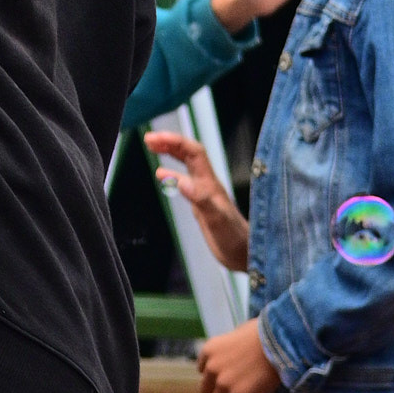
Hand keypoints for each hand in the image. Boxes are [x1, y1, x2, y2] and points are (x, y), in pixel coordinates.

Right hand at [148, 130, 250, 271]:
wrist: (245, 255)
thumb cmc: (233, 239)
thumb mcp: (217, 220)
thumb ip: (200, 199)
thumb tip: (179, 181)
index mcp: (210, 183)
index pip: (193, 152)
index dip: (175, 141)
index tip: (155, 138)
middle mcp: (207, 184)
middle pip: (189, 153)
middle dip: (169, 142)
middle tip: (148, 139)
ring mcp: (204, 193)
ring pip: (187, 164)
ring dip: (170, 152)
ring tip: (152, 146)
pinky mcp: (201, 203)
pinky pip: (184, 179)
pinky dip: (171, 172)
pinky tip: (161, 175)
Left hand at [196, 320, 280, 392]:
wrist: (278, 343)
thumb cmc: (263, 335)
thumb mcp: (236, 335)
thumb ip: (228, 351)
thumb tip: (232, 360)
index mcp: (209, 350)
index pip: (204, 372)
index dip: (218, 375)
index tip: (231, 374)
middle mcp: (212, 368)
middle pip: (207, 391)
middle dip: (220, 391)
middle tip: (238, 388)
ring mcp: (223, 384)